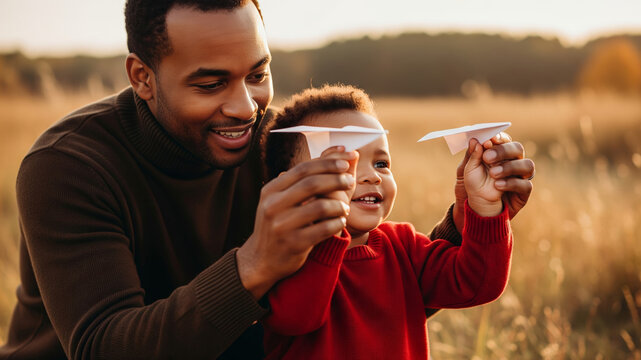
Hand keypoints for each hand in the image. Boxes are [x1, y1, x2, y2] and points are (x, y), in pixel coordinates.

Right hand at [236, 151, 356, 299]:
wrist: (261, 260)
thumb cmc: (279, 224)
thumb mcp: (282, 199)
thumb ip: (306, 178)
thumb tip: (339, 151)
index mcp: (271, 190)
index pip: (303, 169)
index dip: (327, 163)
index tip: (346, 161)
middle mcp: (273, 205)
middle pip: (312, 184)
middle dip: (336, 180)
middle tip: (351, 181)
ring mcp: (282, 225)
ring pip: (320, 207)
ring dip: (339, 205)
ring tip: (345, 207)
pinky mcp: (293, 244)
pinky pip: (323, 229)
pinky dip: (337, 223)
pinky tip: (340, 222)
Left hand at [453, 133, 533, 230]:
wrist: (476, 208)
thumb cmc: (472, 185)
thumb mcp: (466, 170)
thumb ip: (472, 155)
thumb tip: (474, 140)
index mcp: (499, 153)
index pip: (504, 140)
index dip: (499, 138)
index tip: (490, 139)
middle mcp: (513, 161)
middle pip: (518, 149)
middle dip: (503, 151)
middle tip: (487, 157)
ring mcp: (520, 176)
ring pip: (527, 165)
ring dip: (509, 167)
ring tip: (493, 173)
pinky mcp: (523, 191)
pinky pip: (526, 184)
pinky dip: (512, 183)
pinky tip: (497, 185)